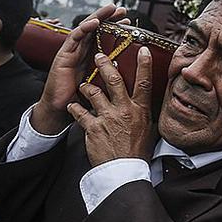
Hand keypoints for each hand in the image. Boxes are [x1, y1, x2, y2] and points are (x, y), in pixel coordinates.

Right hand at [31, 3, 126, 134]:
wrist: (59, 110)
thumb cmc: (78, 99)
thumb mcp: (99, 86)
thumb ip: (109, 78)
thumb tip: (129, 77)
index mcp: (90, 57)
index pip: (103, 38)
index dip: (114, 29)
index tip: (127, 23)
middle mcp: (81, 52)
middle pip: (95, 30)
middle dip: (108, 18)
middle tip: (121, 9)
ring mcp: (71, 52)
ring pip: (85, 29)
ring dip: (98, 17)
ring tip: (110, 9)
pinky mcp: (63, 55)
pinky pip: (74, 38)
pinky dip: (84, 29)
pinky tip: (94, 23)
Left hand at [68, 49, 154, 166]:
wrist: (124, 171)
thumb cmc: (136, 152)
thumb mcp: (147, 131)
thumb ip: (145, 115)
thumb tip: (148, 106)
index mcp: (139, 110)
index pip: (144, 82)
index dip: (144, 64)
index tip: (141, 49)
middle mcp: (124, 111)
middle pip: (114, 80)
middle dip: (105, 65)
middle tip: (98, 55)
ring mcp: (107, 118)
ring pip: (93, 93)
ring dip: (86, 87)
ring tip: (83, 85)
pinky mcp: (93, 128)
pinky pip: (80, 113)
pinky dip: (75, 108)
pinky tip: (73, 106)